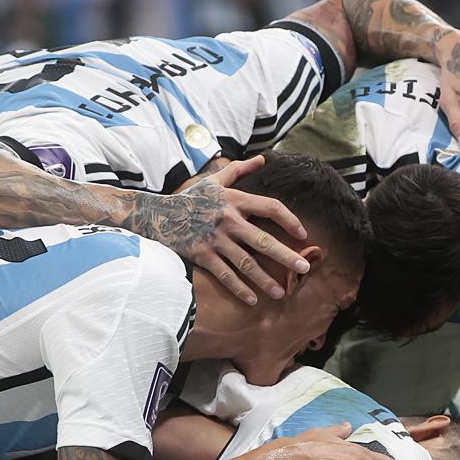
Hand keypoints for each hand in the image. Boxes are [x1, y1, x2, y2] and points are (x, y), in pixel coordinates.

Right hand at [132, 157, 309, 305]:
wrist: (155, 214)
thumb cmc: (188, 199)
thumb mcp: (213, 182)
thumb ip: (239, 170)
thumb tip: (263, 159)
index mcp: (234, 200)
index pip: (270, 207)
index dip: (290, 220)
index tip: (303, 234)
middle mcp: (227, 220)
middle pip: (263, 240)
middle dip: (286, 255)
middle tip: (304, 268)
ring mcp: (214, 239)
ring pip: (246, 263)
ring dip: (265, 279)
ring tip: (281, 293)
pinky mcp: (201, 255)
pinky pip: (224, 275)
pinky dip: (239, 288)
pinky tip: (252, 300)